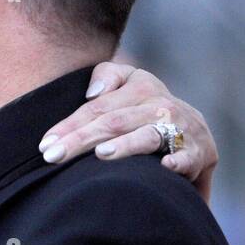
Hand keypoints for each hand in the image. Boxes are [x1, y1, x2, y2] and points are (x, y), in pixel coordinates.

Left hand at [37, 61, 218, 203]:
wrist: (198, 132)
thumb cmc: (148, 110)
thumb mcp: (131, 83)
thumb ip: (108, 76)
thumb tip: (92, 92)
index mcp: (141, 87)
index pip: (97, 108)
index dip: (69, 125)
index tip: (45, 144)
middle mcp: (159, 105)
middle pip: (113, 122)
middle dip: (81, 140)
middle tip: (53, 156)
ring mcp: (181, 128)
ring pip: (147, 136)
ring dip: (126, 146)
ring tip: (101, 153)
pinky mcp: (199, 153)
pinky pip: (188, 157)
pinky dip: (178, 162)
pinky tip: (165, 167)